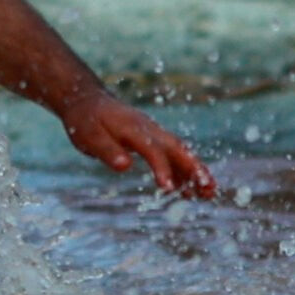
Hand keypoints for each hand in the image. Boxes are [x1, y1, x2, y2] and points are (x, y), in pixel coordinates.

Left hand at [58, 89, 213, 196]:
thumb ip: (106, 150)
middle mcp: (149, 128)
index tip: (168, 189)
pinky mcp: (153, 139)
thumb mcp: (88, 136)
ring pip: (179, 151)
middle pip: (177, 148)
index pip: (151, 149)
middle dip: (194, 169)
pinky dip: (183, 171)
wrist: (87, 100)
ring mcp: (154, 133)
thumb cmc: (85, 121)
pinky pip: (172, 155)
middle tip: (209, 190)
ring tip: (209, 193)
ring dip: (195, 171)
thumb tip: (125, 166)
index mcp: (132, 128)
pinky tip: (190, 190)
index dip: (161, 168)